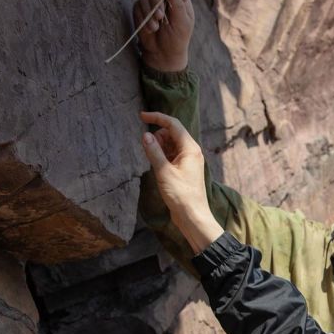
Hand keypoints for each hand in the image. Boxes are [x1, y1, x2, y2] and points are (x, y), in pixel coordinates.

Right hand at [135, 0, 193, 71]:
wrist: (164, 53)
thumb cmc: (178, 38)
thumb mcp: (182, 23)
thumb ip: (178, 4)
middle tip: (160, 16)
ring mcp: (152, 1)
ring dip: (149, 10)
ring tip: (156, 26)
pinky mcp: (141, 9)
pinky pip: (137, 5)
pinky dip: (143, 16)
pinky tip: (151, 28)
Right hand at [139, 110, 221, 252]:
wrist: (192, 216)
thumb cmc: (181, 195)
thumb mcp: (163, 171)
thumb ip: (154, 151)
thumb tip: (145, 135)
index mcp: (190, 148)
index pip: (173, 124)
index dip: (157, 117)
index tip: (141, 116)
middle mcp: (191, 151)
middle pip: (172, 133)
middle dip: (158, 136)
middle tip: (148, 151)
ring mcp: (188, 160)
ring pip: (170, 144)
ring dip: (159, 147)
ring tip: (154, 162)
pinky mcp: (184, 169)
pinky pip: (171, 155)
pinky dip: (162, 155)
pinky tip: (156, 166)